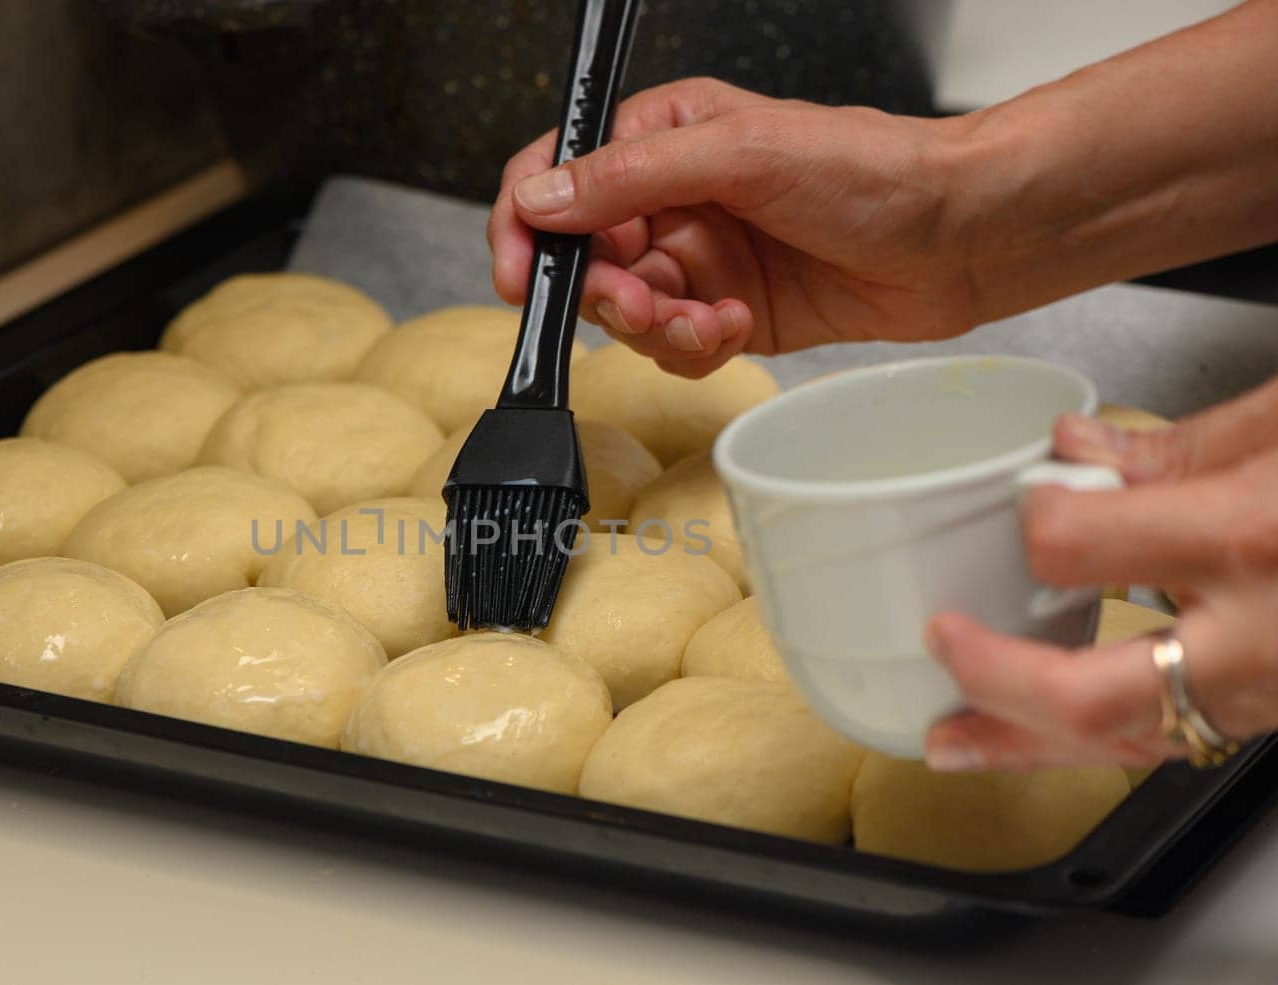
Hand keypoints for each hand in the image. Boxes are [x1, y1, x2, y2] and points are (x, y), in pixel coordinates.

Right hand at [488, 78, 985, 376]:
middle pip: (584, 261)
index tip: (521, 278)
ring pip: (626, 314)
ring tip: (707, 320)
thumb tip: (540, 199)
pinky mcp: (725, 312)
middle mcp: (672, 199)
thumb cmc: (874, 172)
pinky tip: (736, 326)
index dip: (525, 228)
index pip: (557, 179)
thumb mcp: (739, 155)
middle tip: (643, 305)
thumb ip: (629, 178)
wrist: (959, 238)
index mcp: (662, 138)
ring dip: (657, 328)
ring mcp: (699, 259)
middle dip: (606, 294)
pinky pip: (672, 348)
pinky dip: (693, 349)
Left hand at [924, 375, 1277, 771]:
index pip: (1075, 547)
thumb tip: (1076, 454)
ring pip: (1133, 746)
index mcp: (1255, 537)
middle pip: (1089, 696)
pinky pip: (1185, 742)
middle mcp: (1265, 634)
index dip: (1035, 520)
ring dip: (1030, 747)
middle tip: (939, 645)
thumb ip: (1183, 446)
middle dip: (994, 683)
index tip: (1033, 496)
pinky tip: (1055, 736)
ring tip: (952, 743)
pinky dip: (1108, 742)